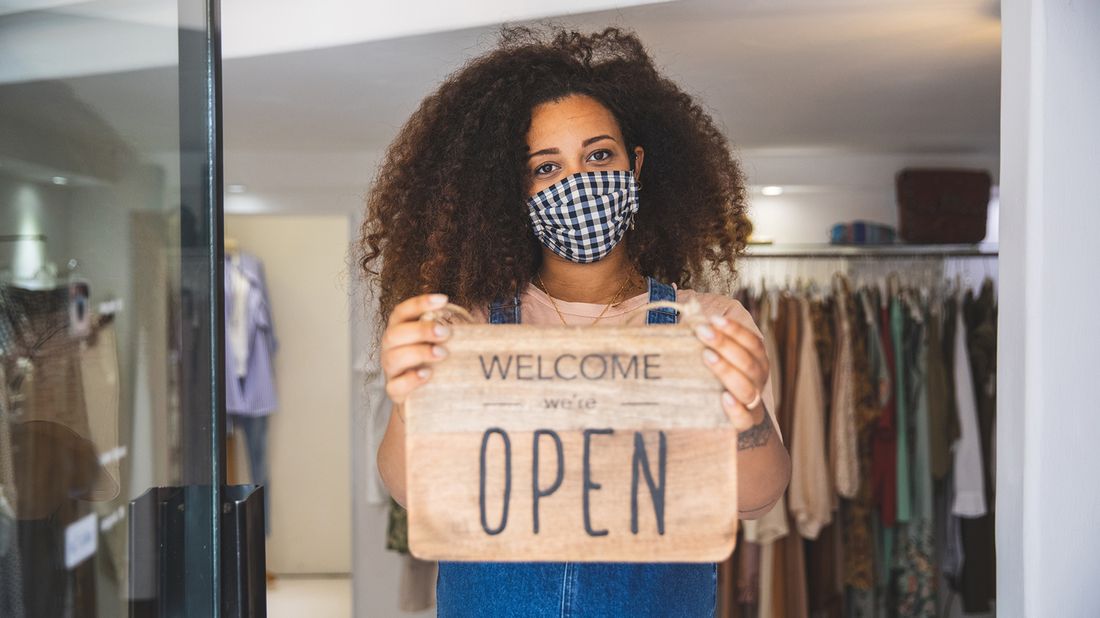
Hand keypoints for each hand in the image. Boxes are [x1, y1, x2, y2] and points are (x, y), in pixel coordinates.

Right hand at [381, 293, 452, 404]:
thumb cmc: (437, 361)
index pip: (402, 312)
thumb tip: (484, 326)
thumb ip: (451, 329)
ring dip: (419, 352)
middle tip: (446, 332)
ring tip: (442, 353)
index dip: (419, 303)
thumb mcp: (443, 342)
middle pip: (395, 334)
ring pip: (393, 358)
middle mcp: (391, 348)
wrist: (426, 395)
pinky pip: (396, 386)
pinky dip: (411, 379)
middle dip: (421, 330)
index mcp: (400, 330)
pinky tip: (428, 374)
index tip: (443, 299)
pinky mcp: (395, 391)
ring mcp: (391, 370)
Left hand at [694, 314, 769, 430]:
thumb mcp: (717, 356)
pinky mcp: (743, 424)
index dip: (735, 330)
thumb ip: (709, 340)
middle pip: (748, 362)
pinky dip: (736, 409)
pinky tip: (724, 398)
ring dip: (726, 370)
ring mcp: (753, 403)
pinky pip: (744, 419)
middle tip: (702, 331)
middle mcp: (758, 380)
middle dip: (725, 344)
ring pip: (747, 388)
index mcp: (757, 360)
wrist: (726, 415)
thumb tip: (689, 315)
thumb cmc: (716, 378)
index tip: (713, 320)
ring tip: (707, 356)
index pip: (753, 343)